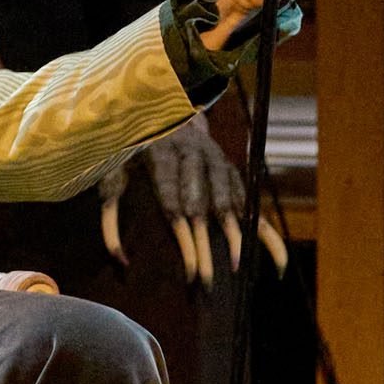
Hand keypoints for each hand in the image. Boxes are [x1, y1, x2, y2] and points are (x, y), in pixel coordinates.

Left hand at [104, 124, 289, 285]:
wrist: (162, 105)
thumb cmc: (132, 149)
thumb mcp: (111, 171)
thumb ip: (110, 216)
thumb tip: (120, 260)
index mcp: (161, 153)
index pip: (172, 200)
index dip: (181, 236)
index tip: (187, 270)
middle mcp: (193, 156)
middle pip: (202, 204)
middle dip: (206, 243)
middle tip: (209, 278)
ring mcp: (217, 160)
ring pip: (229, 200)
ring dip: (234, 236)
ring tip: (239, 268)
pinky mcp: (231, 168)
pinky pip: (249, 201)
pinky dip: (261, 229)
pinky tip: (274, 256)